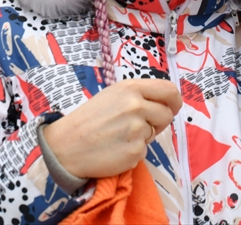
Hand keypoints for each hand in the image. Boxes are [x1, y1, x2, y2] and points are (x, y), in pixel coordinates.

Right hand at [40, 79, 181, 179]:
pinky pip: (144, 151)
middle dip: (158, 122)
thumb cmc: (88, 118)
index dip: (174, 101)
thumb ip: (137, 96)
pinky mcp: (136, 152)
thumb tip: (164, 105)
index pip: (169, 90)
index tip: (172, 107)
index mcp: (130, 88)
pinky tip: (115, 149)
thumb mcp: (112, 96)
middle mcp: (136, 106)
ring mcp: (137, 129)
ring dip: (142, 137)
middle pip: (166, 114)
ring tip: (119, 136)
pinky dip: (133, 151)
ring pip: (154, 134)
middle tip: (138, 125)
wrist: (66, 145)